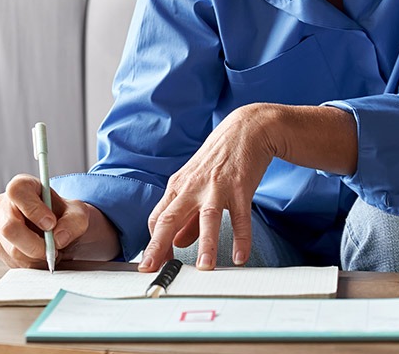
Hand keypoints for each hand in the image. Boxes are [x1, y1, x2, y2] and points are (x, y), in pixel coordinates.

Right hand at [0, 174, 119, 267]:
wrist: (60, 228)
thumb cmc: (64, 214)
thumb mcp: (77, 213)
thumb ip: (73, 222)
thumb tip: (59, 237)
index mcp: (21, 186)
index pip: (18, 193)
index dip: (33, 209)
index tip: (51, 223)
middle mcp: (4, 205)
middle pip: (9, 228)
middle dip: (35, 244)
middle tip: (54, 248)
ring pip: (12, 249)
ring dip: (36, 257)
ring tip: (52, 252)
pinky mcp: (0, 247)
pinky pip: (13, 262)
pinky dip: (32, 264)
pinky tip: (43, 256)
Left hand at [138, 104, 276, 271]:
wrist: (246, 128)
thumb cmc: (219, 158)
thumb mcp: (196, 183)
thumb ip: (187, 216)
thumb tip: (176, 243)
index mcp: (179, 185)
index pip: (158, 218)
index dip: (154, 243)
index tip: (153, 265)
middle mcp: (193, 186)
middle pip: (170, 217)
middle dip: (159, 246)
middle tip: (152, 270)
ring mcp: (217, 186)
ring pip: (207, 218)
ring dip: (205, 244)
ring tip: (205, 269)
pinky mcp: (240, 187)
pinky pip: (241, 216)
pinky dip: (241, 238)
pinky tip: (240, 257)